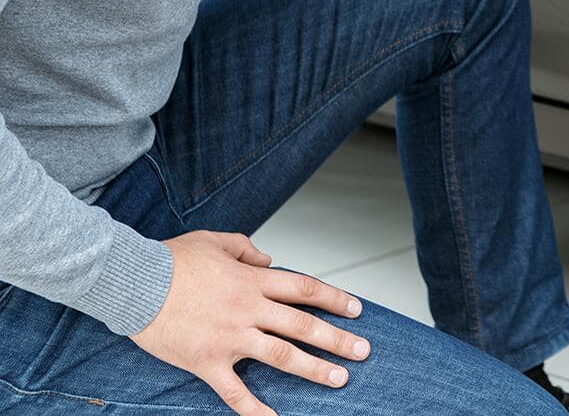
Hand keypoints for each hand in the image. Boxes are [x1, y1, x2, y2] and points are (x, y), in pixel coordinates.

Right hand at [130, 231, 370, 415]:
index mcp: (252, 281)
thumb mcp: (214, 241)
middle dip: (337, 339)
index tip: (356, 310)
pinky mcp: (207, 362)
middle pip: (303, 325)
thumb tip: (268, 258)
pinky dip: (254, 409)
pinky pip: (235, 391)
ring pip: (281, 356)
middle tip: (364, 351)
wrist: (132, 283)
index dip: (335, 299)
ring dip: (314, 369)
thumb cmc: (170, 261)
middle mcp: (248, 309)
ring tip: (340, 379)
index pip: (304, 289)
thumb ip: (246, 249)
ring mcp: (230, 338)